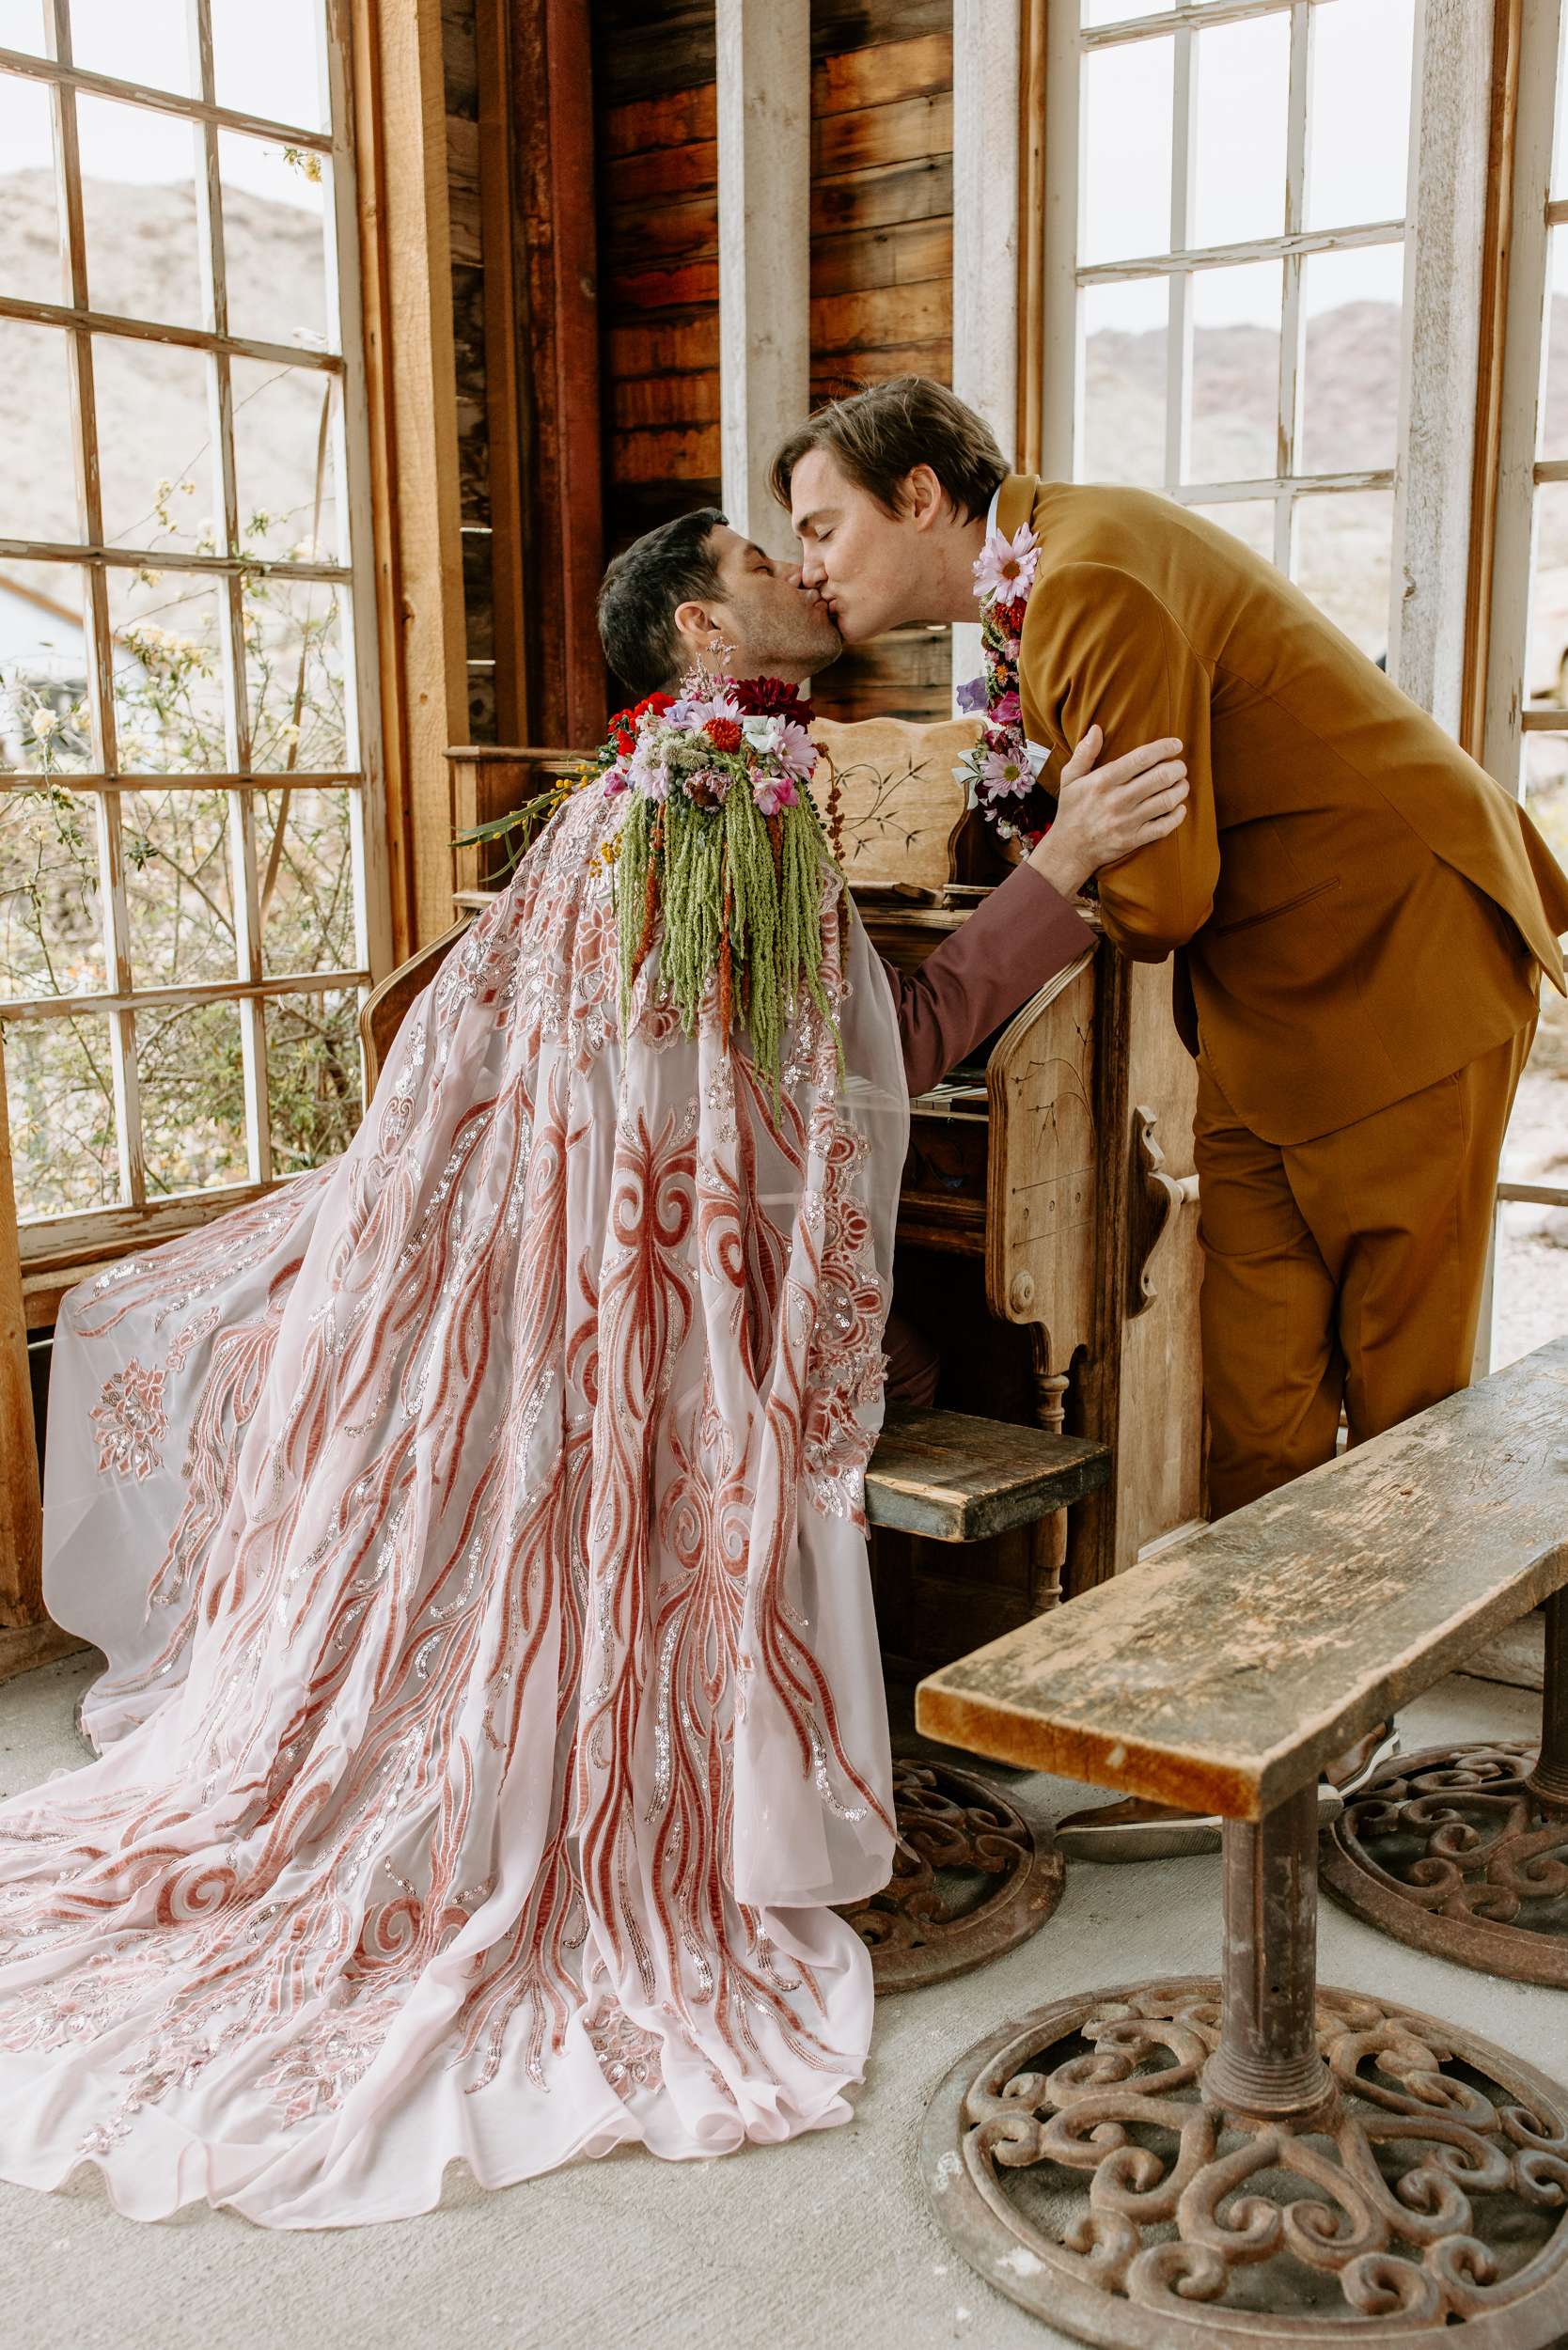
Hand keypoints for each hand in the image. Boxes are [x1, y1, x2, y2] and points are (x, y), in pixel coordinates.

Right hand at [1027, 725, 1188, 897]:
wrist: (1068, 850)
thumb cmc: (1071, 810)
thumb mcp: (1069, 779)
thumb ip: (1084, 753)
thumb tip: (1096, 729)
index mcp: (1102, 781)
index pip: (1141, 758)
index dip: (1164, 748)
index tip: (1176, 745)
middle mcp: (1117, 800)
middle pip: (1159, 777)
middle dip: (1177, 768)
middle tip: (1180, 766)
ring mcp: (1126, 822)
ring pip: (1166, 801)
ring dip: (1181, 789)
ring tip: (1182, 784)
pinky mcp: (1133, 840)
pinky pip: (1164, 827)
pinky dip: (1177, 816)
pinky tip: (1179, 808)